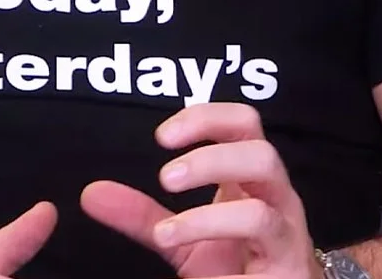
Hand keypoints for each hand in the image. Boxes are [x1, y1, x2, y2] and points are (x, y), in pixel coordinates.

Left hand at [81, 103, 321, 277]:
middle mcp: (274, 196)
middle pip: (261, 148)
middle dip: (211, 154)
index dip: (205, 118)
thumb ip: (140, 214)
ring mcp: (287, 228)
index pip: (242, 123)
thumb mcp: (180, 237)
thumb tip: (90, 194)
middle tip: (164, 176)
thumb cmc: (233, 268)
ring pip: (265, 186)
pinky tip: (177, 241)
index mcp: (249, 178)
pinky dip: (211, 226)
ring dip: (211, 193)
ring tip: (167, 216)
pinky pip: (259, 228)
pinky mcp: (290, 263)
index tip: (161, 137)